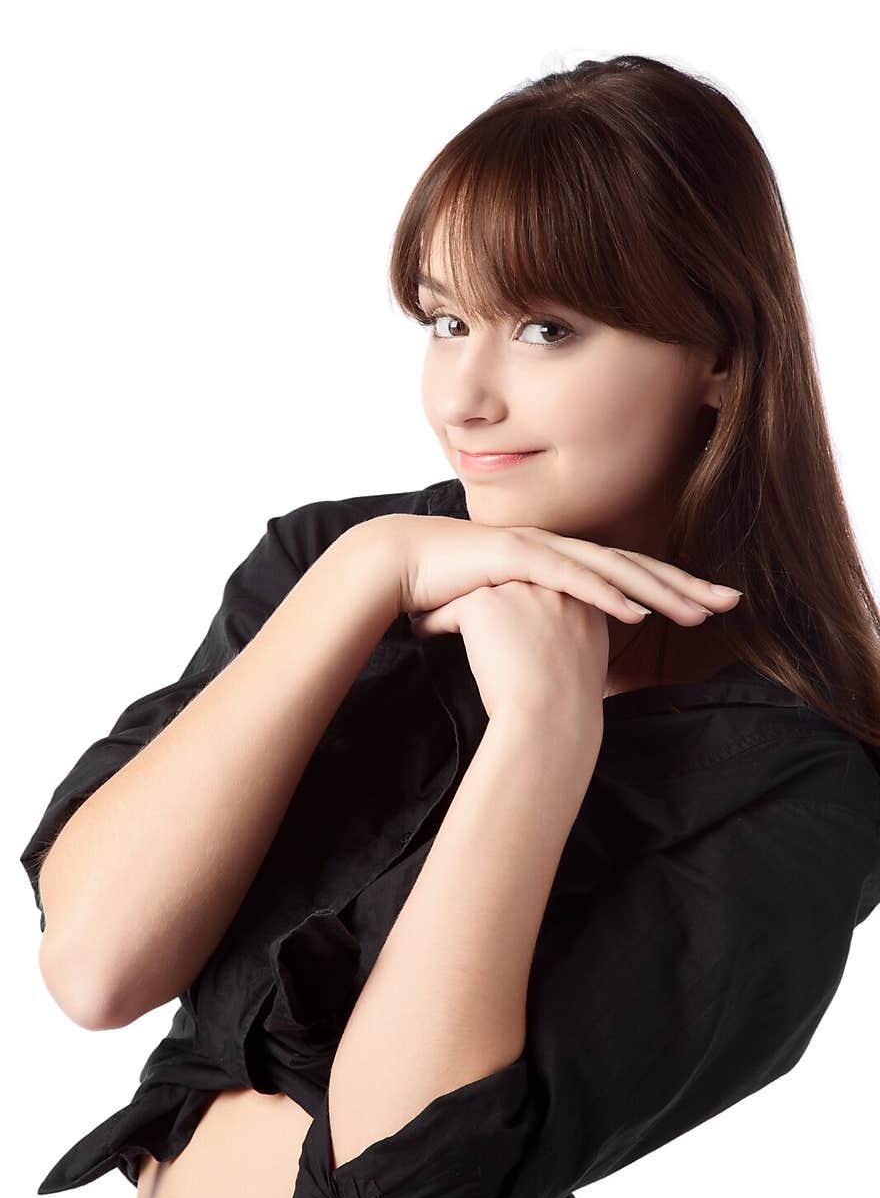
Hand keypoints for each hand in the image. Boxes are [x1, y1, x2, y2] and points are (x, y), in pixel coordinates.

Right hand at [369, 514, 742, 629]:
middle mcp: (559, 548)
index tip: (708, 608)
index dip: (669, 588)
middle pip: (634, 566)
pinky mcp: (518, 556)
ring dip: (658, 589)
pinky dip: (606, 593)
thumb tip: (548, 650)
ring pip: (613, 568)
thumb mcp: (502, 612)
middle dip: (685, 584)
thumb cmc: (446, 590)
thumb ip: (531, 622)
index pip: (625, 575)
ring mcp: (540, 547)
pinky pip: (571, 577)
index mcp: (560, 560)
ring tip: (698, 611)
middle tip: (732, 603)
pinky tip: (637, 610)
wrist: (398, 565)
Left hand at [409, 580, 608, 722]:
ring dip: (455, 606)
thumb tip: (553, 638)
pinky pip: (447, 610)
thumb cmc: (569, 702)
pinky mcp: (482, 603)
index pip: (541, 588)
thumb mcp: (589, 657)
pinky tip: (422, 631)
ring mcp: (514, 588)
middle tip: (472, 612)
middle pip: (510, 582)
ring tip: (436, 615)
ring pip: (475, 591)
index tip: (505, 618)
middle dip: (491, 599)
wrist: (552, 714)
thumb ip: (573, 635)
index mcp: (580, 597)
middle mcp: (548, 584)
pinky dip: (432, 622)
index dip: (520, 604)